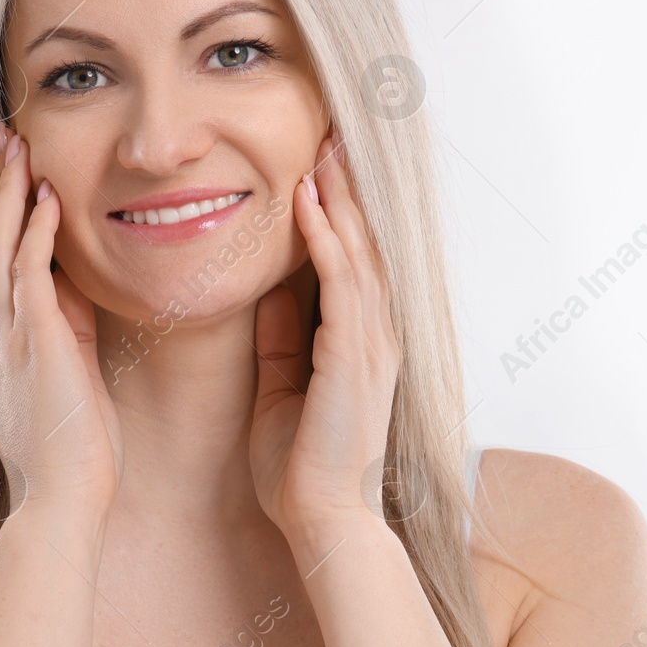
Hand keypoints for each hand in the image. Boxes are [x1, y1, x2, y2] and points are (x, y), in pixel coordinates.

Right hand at [0, 121, 123, 517]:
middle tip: (3, 139)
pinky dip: (35, 232)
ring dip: (9, 195)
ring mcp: (5, 338)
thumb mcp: (61, 378)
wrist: (62, 500)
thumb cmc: (71, 451)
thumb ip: (60, 331)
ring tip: (19, 148)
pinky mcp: (33, 343)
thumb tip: (72, 287)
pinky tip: (47, 198)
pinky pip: (28, 274)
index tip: (9, 174)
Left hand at [249, 132, 400, 531]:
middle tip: (329, 128)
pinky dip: (324, 235)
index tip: (320, 161)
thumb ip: (282, 339)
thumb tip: (271, 291)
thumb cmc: (301, 464)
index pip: (355, 257)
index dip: (340, 207)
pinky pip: (342, 279)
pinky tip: (306, 200)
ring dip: (339, 194)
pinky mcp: (355, 353)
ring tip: (322, 144)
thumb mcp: (282, 387)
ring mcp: (373, 340)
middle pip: (366, 239)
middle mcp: (376, 331)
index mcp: (360, 340)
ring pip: (360, 247)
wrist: (321, 518)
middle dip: (347, 184)